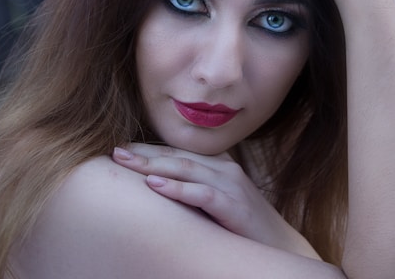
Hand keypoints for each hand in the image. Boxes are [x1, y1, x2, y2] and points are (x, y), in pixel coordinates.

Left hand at [111, 143, 321, 259]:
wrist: (279, 246)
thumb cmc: (242, 226)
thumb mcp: (216, 202)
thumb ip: (193, 190)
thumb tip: (155, 187)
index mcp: (219, 165)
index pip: (178, 152)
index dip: (149, 149)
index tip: (121, 149)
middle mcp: (225, 169)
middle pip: (177, 156)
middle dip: (144, 154)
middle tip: (115, 152)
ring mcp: (231, 185)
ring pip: (186, 169)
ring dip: (153, 165)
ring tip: (127, 164)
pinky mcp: (234, 205)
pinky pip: (201, 194)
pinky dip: (177, 189)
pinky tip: (155, 186)